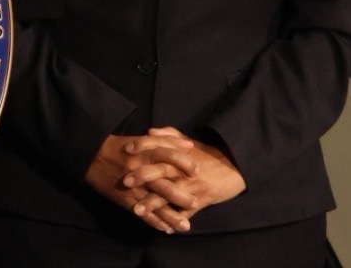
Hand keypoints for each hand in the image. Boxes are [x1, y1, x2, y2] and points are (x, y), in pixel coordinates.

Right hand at [85, 132, 191, 233]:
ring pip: (154, 203)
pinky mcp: (123, 198)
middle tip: (195, 203)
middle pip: (164, 185)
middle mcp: (139, 170)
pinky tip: (165, 228)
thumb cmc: (119, 147)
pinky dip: (153, 222)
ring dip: (170, 216)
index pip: (169, 156)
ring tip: (185, 226)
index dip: (184, 163)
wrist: (90, 155)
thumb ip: (166, 141)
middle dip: (181, 196)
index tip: (196, 171)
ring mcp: (132, 187)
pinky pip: (141, 213)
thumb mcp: (141, 140)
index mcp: (144, 152)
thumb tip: (189, 145)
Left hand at [122, 126, 245, 223]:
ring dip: (153, 203)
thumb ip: (169, 135)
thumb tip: (149, 131)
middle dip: (143, 176)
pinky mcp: (202, 199)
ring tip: (137, 210)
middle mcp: (183, 169)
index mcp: (179, 153)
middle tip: (125, 181)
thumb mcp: (188, 142)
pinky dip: (176, 220)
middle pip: (161, 170)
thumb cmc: (207, 154)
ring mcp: (192, 185)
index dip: (142, 145)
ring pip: (170, 194)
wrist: (235, 167)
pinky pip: (187, 212)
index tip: (126, 149)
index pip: (158, 146)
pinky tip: (164, 228)